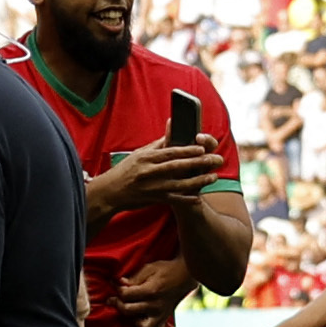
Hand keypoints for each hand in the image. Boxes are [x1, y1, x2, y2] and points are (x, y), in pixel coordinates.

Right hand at [90, 138, 220, 216]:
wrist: (110, 193)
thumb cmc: (125, 170)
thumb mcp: (139, 154)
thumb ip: (158, 143)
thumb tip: (172, 126)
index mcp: (146, 158)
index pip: (170, 152)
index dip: (187, 150)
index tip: (202, 148)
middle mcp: (150, 172)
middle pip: (178, 167)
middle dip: (198, 163)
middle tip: (215, 159)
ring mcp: (153, 187)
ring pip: (180, 184)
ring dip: (198, 181)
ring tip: (213, 177)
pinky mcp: (154, 199)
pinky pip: (174, 200)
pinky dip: (187, 199)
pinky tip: (199, 197)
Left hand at [114, 256, 196, 324]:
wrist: (185, 277)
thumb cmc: (165, 270)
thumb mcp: (149, 268)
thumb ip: (134, 277)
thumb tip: (119, 283)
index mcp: (151, 291)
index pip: (126, 295)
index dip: (117, 289)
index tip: (116, 285)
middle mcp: (155, 305)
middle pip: (128, 310)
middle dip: (118, 303)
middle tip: (116, 298)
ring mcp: (160, 315)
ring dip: (131, 321)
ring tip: (130, 312)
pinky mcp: (163, 320)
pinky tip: (140, 326)